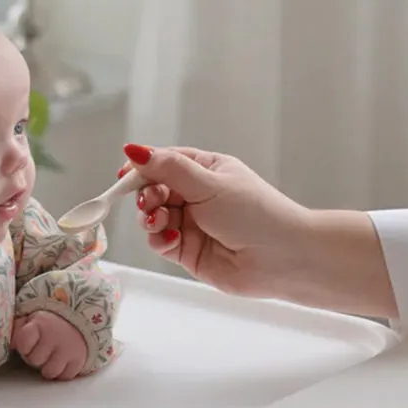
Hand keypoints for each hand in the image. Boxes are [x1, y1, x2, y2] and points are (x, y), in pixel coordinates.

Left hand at [12, 310, 88, 380]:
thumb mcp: (32, 318)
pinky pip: (65, 376)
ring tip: (51, 357)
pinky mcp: (80, 360)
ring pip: (50, 372)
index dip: (24, 346)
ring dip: (49, 367)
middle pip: (35, 360)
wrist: (81, 320)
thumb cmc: (50, 323)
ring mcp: (69, 349)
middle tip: (42, 349)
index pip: (23, 343)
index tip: (29, 342)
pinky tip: (63, 362)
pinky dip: (63, 372)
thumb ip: (18, 328)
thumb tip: (12, 344)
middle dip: (36, 357)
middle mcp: (56, 337)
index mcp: (41, 324)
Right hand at [120, 144, 396, 316]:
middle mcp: (198, 195)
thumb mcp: (209, 183)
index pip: (165, 161)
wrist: (282, 258)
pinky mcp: (189, 251)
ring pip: (153, 217)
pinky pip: (161, 242)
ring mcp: (193, 224)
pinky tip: (172, 238)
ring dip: (150, 218)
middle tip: (151, 201)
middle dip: (146, 194)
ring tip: (161, 220)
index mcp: (207, 170)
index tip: (124, 173)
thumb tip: (134, 149)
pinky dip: (160, 239)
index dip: (143, 166)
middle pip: (154, 189)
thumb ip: (169, 169)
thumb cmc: (256, 214)